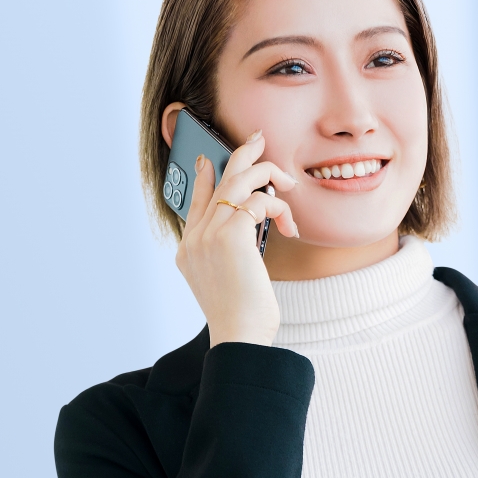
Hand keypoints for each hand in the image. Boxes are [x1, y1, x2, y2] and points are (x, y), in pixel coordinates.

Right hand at [173, 130, 298, 346]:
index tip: (211, 159)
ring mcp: (209, 235)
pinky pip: (259, 201)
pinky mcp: (230, 236)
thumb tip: (249, 222)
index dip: (205, 176)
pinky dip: (279, 207)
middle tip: (260, 141)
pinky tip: (289, 226)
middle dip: (241, 155)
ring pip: (240, 182)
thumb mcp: (228, 279)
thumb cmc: (241, 315)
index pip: (195, 201)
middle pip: (217, 180)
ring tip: (288, 185)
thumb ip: (228, 250)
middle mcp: (194, 238)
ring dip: (268, 176)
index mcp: (188, 249)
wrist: (239, 336)